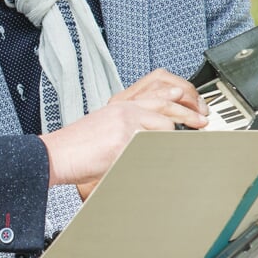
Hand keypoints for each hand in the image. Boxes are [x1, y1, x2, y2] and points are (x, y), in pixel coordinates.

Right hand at [40, 74, 208, 195]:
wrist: (55, 155)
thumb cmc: (76, 148)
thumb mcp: (104, 128)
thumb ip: (128, 128)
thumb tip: (151, 139)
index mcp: (120, 105)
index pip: (155, 95)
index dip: (178, 100)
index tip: (193, 107)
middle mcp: (124, 110)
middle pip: (165, 108)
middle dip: (188, 116)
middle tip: (202, 124)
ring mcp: (124, 125)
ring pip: (162, 128)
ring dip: (173, 141)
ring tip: (182, 150)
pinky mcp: (122, 142)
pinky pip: (151, 147)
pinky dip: (161, 155)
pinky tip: (167, 162)